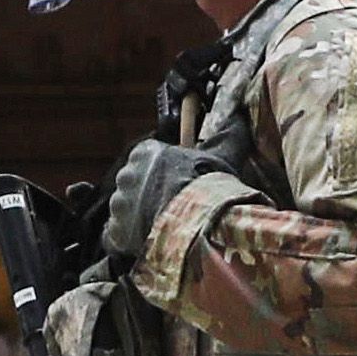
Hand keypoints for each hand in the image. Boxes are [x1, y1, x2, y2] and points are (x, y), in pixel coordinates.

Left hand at [104, 135, 246, 259]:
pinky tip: (152, 242)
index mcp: (144, 152)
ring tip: (165, 228)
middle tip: (172, 209)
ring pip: (126, 211)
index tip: (176, 183)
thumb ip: (228, 135)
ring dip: (139, 219)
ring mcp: (118, 205)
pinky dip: (132, 241)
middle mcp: (125, 175)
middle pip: (133, 185)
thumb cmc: (208, 187)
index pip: (145, 159)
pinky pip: (119, 236)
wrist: (197, 225)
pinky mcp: (115, 232)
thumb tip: (242, 114)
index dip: (162, 173)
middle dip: (148, 195)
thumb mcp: (222, 156)